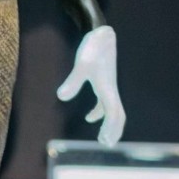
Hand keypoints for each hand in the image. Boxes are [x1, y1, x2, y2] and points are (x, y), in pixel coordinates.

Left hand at [56, 25, 125, 147]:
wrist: (101, 34)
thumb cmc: (92, 48)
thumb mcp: (81, 65)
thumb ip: (73, 81)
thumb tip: (61, 97)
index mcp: (108, 88)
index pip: (113, 112)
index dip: (110, 127)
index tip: (104, 139)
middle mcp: (111, 89)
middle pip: (117, 114)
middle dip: (114, 130)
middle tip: (107, 144)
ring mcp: (108, 86)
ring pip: (112, 110)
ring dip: (108, 124)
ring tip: (103, 138)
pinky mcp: (104, 82)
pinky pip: (105, 102)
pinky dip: (99, 112)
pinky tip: (89, 117)